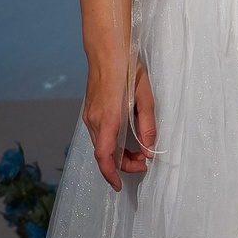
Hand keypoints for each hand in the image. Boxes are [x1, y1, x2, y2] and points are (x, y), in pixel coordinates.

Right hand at [85, 64, 155, 192]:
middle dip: (123, 164)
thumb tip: (148, 151)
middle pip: (104, 154)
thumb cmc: (128, 70)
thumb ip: (147, 127)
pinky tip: (126, 140)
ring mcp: (89, 116)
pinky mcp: (90, 112)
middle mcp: (94, 121)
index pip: (104, 156)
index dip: (111, 175)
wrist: (107, 51)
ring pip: (101, 145)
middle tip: (144, 163)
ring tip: (139, 152)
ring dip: (118, 154)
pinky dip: (112, 144)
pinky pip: (99, 135)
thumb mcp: (145, 99)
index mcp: (108, 119)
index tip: (118, 186)